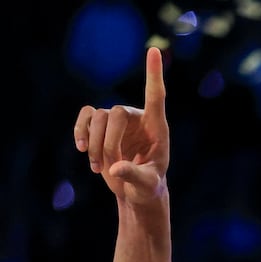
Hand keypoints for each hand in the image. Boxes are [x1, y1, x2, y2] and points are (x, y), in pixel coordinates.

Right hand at [75, 46, 169, 204]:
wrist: (135, 190)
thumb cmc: (148, 186)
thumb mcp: (146, 185)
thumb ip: (134, 176)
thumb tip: (116, 169)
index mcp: (157, 127)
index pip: (155, 95)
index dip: (153, 73)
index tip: (153, 50)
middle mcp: (137, 118)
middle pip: (115, 113)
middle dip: (108, 141)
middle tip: (110, 168)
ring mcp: (117, 120)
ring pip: (97, 117)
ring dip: (94, 144)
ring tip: (99, 168)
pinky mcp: (100, 126)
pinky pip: (85, 117)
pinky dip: (80, 132)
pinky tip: (83, 150)